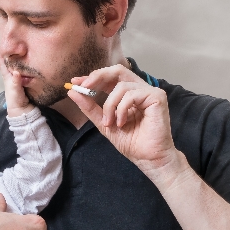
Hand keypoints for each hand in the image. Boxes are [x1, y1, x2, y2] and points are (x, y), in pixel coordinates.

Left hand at [0, 48, 32, 116]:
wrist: (23, 112)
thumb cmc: (16, 101)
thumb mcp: (15, 91)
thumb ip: (16, 82)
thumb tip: (16, 72)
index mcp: (8, 78)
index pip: (3, 65)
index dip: (0, 57)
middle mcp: (12, 78)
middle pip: (9, 64)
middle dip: (9, 55)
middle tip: (10, 46)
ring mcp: (19, 81)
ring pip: (17, 68)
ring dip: (17, 60)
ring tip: (19, 52)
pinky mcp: (25, 84)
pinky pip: (24, 72)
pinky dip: (25, 67)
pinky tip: (27, 63)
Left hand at [67, 64, 183, 180]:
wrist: (148, 158)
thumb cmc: (132, 143)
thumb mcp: (104, 123)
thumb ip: (90, 107)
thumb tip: (72, 91)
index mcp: (129, 94)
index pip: (110, 78)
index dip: (93, 77)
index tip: (75, 82)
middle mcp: (140, 89)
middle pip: (118, 71)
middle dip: (98, 77)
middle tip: (85, 86)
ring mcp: (150, 92)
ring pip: (121, 86)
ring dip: (110, 105)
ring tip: (110, 122)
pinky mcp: (157, 97)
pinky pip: (131, 94)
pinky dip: (121, 109)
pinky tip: (122, 122)